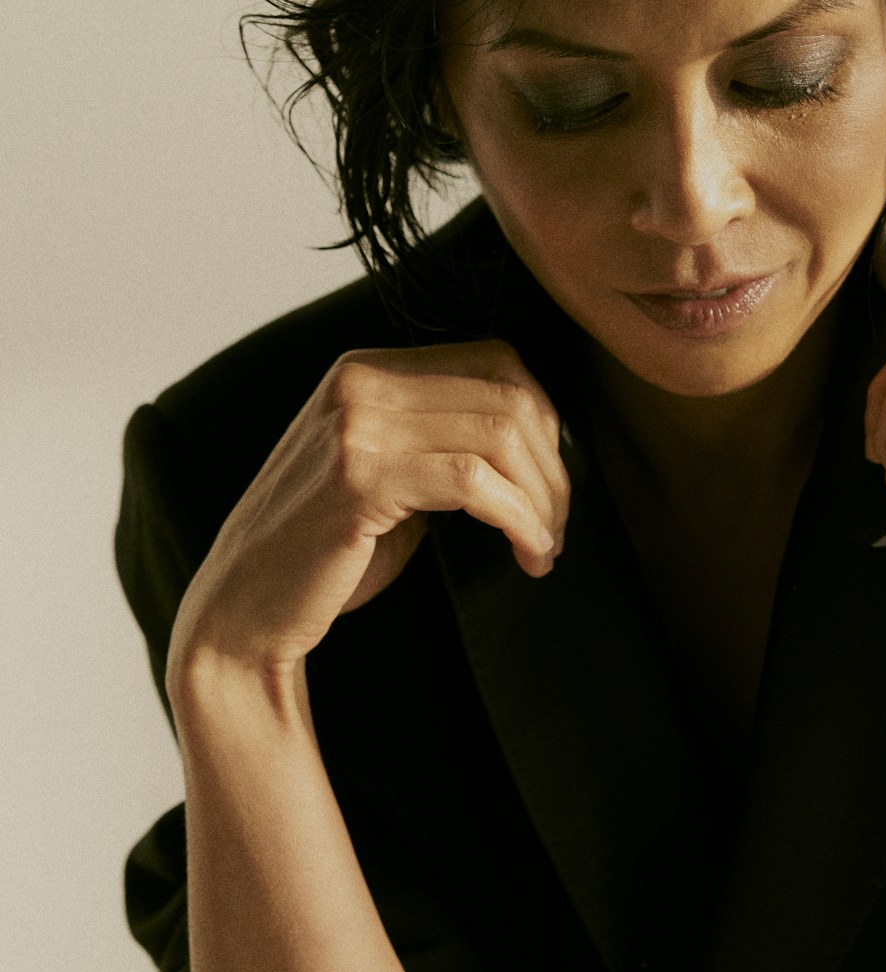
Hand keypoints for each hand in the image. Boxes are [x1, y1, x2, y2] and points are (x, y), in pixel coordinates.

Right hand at [166, 339, 568, 691]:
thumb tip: (539, 446)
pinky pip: (475, 481)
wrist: (244, 610)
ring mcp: (357, 424)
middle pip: (509, 396)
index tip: (551, 486)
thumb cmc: (322, 555)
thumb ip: (443, 444)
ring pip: (500, 435)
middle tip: (556, 529)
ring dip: (543, 500)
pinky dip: (519, 519)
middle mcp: (361, 381)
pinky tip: (527, 554)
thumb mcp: (388, 476)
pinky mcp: (361, 476)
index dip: (545, 422)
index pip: (496, 361)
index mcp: (368, 369)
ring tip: (544, 548)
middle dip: (553, 469)